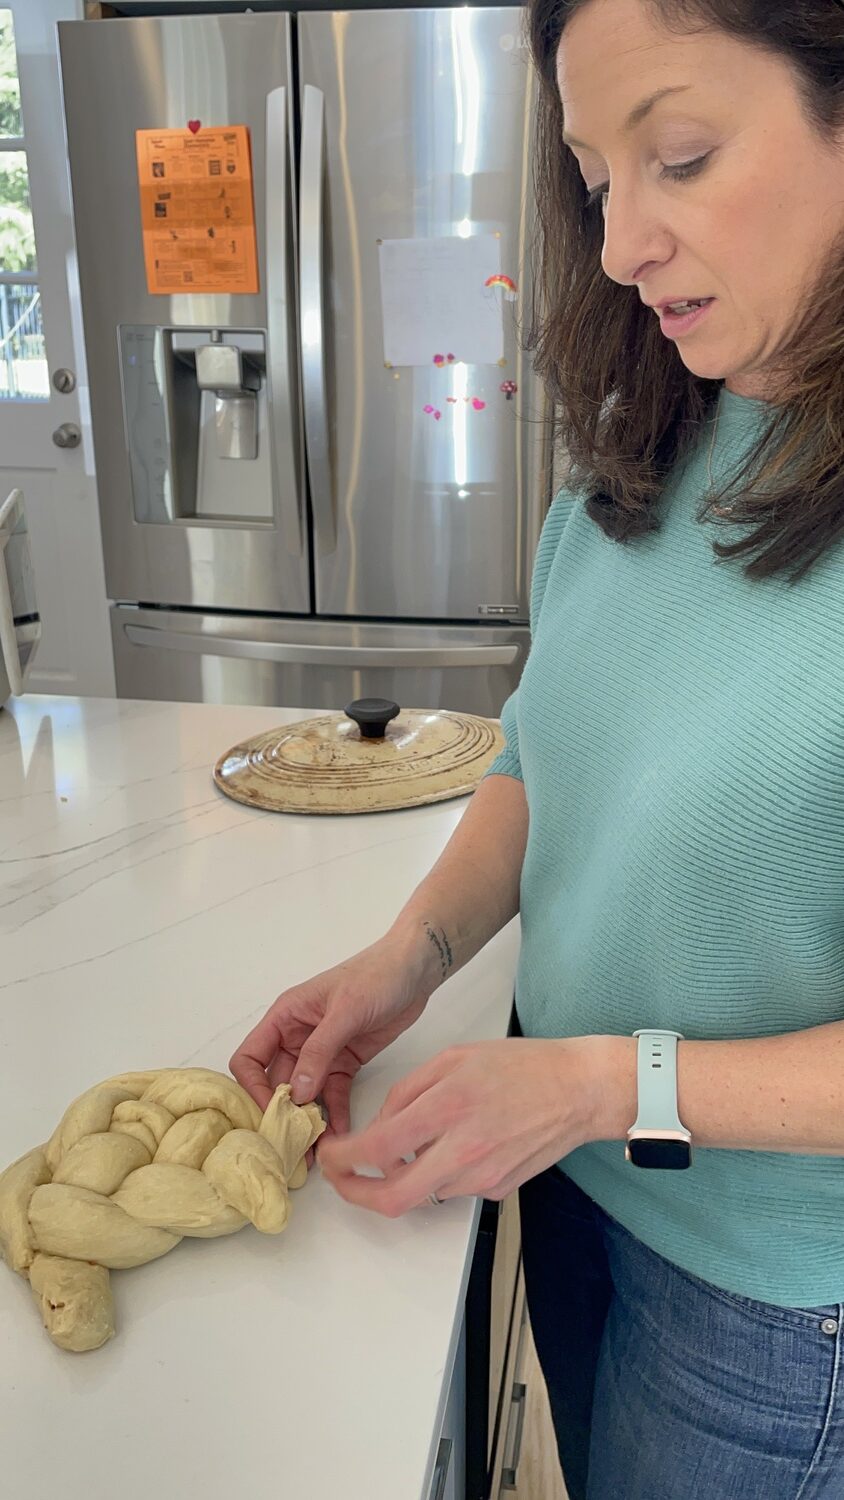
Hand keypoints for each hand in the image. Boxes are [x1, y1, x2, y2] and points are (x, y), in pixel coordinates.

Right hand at [229, 932, 439, 1138]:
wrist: (415, 971)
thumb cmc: (376, 975)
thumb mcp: (345, 1011)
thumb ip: (319, 1050)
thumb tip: (296, 1093)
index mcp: (285, 1017)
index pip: (250, 1058)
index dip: (254, 1088)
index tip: (272, 1114)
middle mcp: (297, 1037)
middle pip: (277, 1083)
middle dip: (281, 1115)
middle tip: (289, 1148)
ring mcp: (321, 1053)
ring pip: (305, 1095)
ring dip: (307, 1121)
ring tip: (312, 1153)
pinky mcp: (345, 1064)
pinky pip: (333, 1095)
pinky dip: (333, 1116)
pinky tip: (338, 1138)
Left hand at [317, 1035, 630, 1215]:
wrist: (579, 1090)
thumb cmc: (520, 1066)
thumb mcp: (454, 1058)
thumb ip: (408, 1093)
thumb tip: (378, 1127)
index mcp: (447, 1108)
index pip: (376, 1148)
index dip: (341, 1158)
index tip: (329, 1154)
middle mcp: (463, 1150)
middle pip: (392, 1197)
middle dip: (354, 1193)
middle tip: (340, 1178)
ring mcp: (482, 1176)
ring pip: (421, 1191)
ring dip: (403, 1176)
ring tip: (411, 1143)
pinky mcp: (496, 1189)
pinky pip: (452, 1188)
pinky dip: (439, 1172)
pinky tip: (456, 1143)